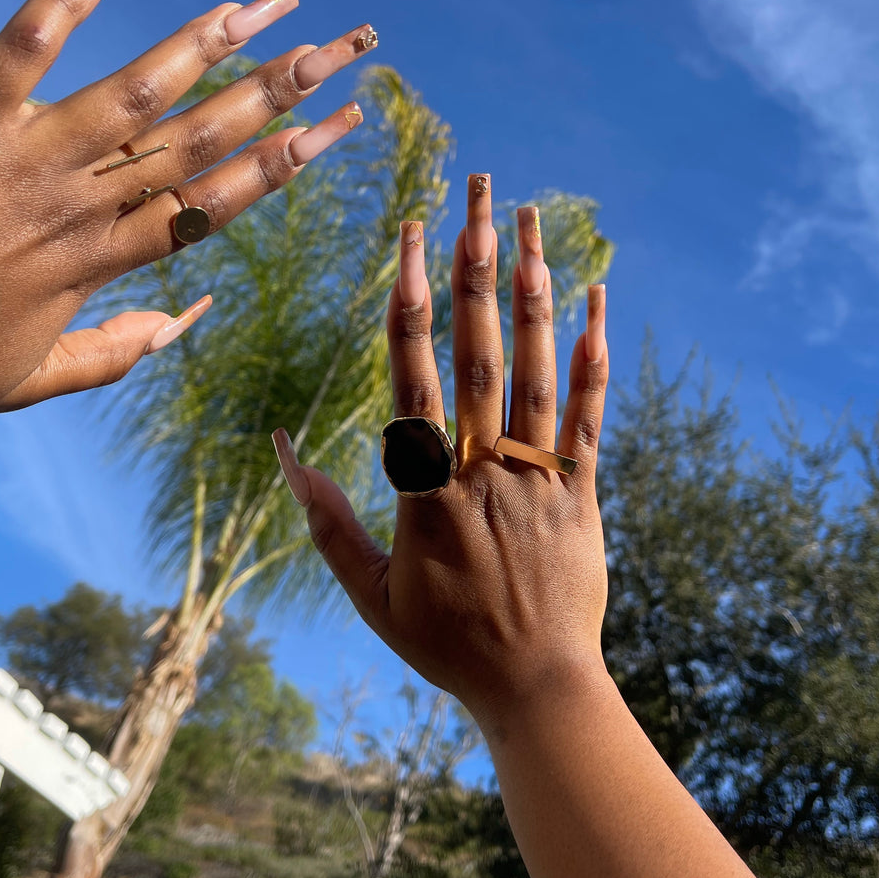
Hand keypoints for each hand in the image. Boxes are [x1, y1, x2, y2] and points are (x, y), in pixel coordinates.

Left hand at [0, 0, 375, 412]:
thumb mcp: (25, 381)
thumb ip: (112, 357)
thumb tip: (183, 326)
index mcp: (102, 261)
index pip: (217, 204)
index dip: (286, 162)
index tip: (340, 127)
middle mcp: (83, 203)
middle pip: (203, 141)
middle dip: (284, 90)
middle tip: (348, 46)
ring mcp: (28, 155)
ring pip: (141, 93)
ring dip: (210, 42)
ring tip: (270, 3)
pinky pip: (27, 43)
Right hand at [273, 174, 609, 731]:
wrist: (537, 688)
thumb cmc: (445, 644)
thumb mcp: (369, 593)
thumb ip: (325, 520)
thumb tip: (281, 451)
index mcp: (427, 489)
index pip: (415, 373)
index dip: (413, 298)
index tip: (411, 235)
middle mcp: (486, 468)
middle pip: (478, 348)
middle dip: (475, 263)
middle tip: (477, 189)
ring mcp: (541, 475)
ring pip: (536, 364)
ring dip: (533, 285)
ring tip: (530, 216)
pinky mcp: (585, 490)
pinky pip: (592, 410)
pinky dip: (594, 351)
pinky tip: (597, 294)